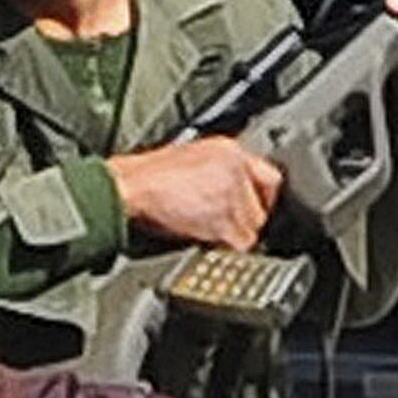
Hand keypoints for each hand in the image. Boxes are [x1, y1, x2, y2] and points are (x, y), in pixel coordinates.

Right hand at [106, 136, 283, 248]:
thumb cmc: (146, 177)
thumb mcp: (190, 159)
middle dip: (246, 221)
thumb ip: (219, 171)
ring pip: (253, 228)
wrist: (128, 188)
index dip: (264, 198)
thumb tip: (234, 192)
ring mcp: (230, 193)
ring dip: (234, 236)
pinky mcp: (222, 218)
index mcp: (228, 150)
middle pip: (262, 207)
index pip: (269, 177)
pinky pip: (240, 243)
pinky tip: (206, 239)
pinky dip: (226, 248)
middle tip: (226, 227)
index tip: (257, 209)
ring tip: (210, 233)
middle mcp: (235, 168)